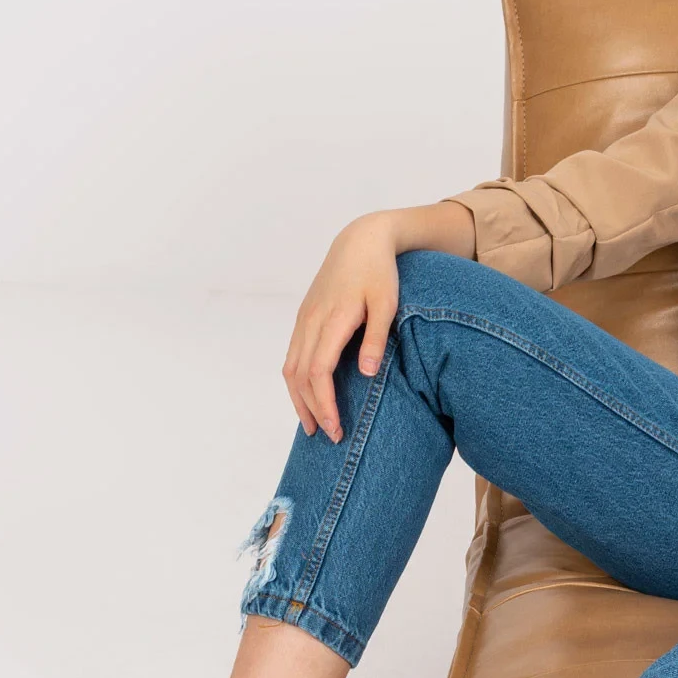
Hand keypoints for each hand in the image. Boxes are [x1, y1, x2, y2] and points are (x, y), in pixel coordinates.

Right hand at [283, 212, 400, 442]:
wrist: (360, 240)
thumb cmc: (379, 273)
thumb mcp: (386, 304)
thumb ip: (376, 339)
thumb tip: (367, 375)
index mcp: (332, 319)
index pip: (319, 371)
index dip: (324, 403)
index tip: (335, 427)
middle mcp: (311, 321)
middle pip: (300, 376)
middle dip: (311, 409)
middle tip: (329, 436)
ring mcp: (304, 319)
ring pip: (290, 367)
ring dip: (297, 400)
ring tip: (311, 426)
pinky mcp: (303, 318)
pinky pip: (292, 356)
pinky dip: (296, 382)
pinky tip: (307, 398)